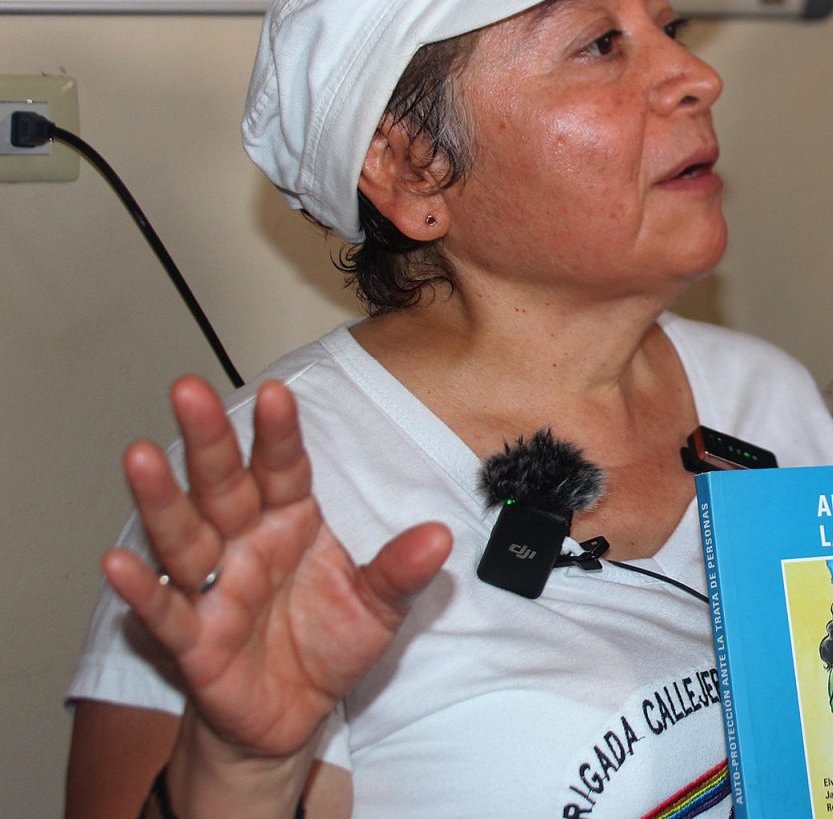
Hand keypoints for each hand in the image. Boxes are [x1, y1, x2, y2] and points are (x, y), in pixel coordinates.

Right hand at [103, 376, 452, 761]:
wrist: (293, 715)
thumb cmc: (327, 644)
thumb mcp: (378, 607)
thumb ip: (401, 571)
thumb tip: (440, 537)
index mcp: (290, 522)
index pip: (284, 468)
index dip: (279, 433)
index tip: (279, 394)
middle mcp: (244, 544)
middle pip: (223, 486)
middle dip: (208, 441)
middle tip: (190, 392)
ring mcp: (213, 588)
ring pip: (183, 536)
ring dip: (162, 499)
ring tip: (141, 457)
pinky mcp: (192, 640)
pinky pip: (165, 611)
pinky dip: (142, 590)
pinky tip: (118, 562)